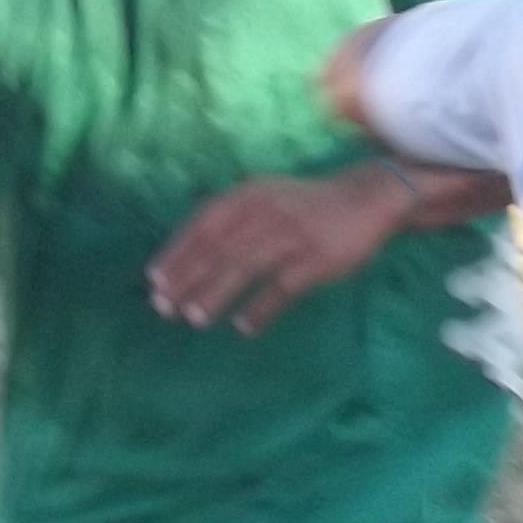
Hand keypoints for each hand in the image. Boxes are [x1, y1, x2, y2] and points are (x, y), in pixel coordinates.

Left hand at [149, 164, 417, 334]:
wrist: (367, 197)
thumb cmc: (306, 204)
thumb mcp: (266, 195)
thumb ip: (231, 216)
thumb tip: (188, 250)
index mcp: (250, 195)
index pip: (203, 224)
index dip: (177, 252)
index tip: (154, 280)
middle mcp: (267, 211)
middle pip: (218, 248)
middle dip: (187, 278)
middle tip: (164, 307)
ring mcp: (293, 235)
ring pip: (245, 267)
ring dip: (216, 294)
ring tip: (194, 319)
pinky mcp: (317, 259)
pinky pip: (283, 288)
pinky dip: (262, 309)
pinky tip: (244, 327)